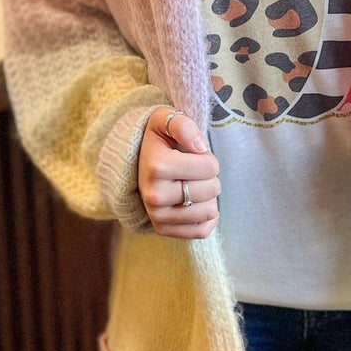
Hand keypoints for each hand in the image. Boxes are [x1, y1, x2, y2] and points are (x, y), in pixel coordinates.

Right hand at [139, 107, 221, 238]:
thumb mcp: (165, 120)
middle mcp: (154, 195)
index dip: (208, 158)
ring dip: (208, 197)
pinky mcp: (163, 230)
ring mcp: (157, 216)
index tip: (193, 156)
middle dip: (210, 177)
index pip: (211, 167)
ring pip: (210, 211)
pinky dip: (207, 217)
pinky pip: (202, 231)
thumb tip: (200, 146)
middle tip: (193, 171)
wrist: (138, 164)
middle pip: (212, 189)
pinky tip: (197, 203)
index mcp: (157, 167)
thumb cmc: (159, 140)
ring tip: (192, 185)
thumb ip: (182, 124)